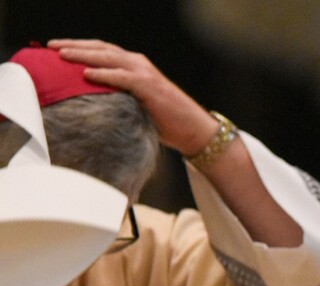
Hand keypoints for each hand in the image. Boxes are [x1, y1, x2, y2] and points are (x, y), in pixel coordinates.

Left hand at [47, 39, 218, 155]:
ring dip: (83, 54)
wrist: (193, 129)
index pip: (102, 51)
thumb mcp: (136, 103)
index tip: (56, 49)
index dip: (79, 47)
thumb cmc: (166, 121)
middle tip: (51, 46)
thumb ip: (117, 95)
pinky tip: (86, 73)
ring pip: (108, 57)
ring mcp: (144, 73)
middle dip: (74, 46)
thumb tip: (92, 101)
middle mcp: (138, 64)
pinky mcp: (149, 86)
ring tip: (62, 55)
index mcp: (135, 66)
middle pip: (100, 48)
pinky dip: (103, 74)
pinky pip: (121, 76)